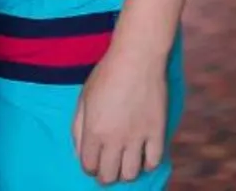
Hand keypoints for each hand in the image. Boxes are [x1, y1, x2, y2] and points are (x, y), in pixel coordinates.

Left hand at [73, 46, 166, 183]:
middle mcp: (114, 139)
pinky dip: (148, 164)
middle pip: (109, 176)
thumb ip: (78, 127)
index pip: (89, 166)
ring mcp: (137, 137)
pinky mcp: (157, 131)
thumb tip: (79, 152)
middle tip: (109, 167)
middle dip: (106, 176)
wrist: (138, 57)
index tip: (94, 162)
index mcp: (93, 130)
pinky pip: (153, 161)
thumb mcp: (84, 98)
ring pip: (131, 174)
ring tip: (126, 162)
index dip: (90, 168)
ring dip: (126, 172)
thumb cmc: (107, 74)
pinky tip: (144, 155)